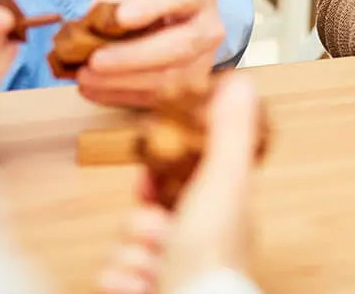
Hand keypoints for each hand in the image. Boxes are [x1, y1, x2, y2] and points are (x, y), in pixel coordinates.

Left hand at [78, 0, 226, 108]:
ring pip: (166, 79)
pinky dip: (118, 96)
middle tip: (95, 61)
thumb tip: (97, 19)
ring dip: (120, 81)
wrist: (176, 30)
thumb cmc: (152, 6)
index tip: (121, 16)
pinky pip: (154, 99)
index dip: (153, 6)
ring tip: (85, 76)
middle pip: (180, 46)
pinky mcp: (187, 93)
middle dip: (133, 56)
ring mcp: (203, 65)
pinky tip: (92, 89)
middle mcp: (209, 30)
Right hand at [97, 74, 259, 293]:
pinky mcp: (144, 291)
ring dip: (133, 255)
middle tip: (158, 234)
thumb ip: (229, 133)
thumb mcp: (223, 179)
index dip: (154, 179)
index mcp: (219, 213)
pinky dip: (123, 281)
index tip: (147, 182)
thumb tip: (241, 83)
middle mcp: (195, 242)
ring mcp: (169, 270)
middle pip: (142, 216)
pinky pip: (113, 276)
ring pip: (125, 247)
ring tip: (156, 266)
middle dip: (140, 224)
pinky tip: (142, 286)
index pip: (174, 183)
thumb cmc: (212, 250)